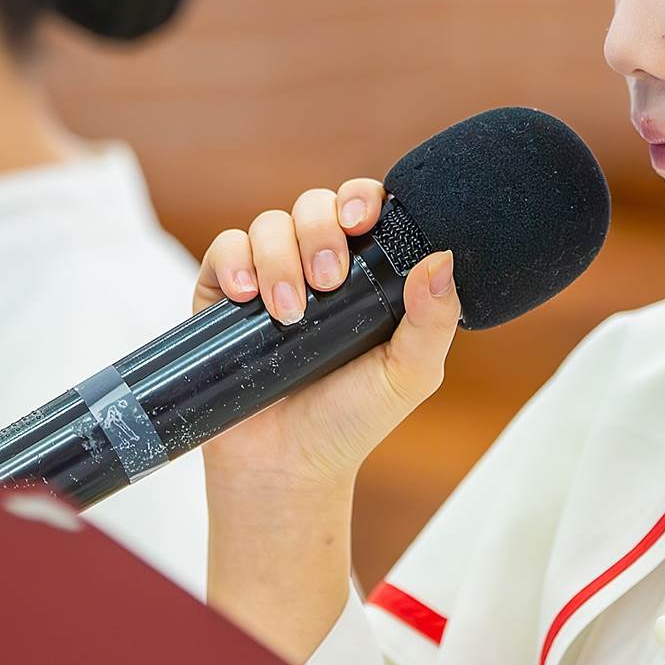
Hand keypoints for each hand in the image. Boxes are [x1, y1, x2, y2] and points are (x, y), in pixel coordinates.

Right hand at [194, 179, 460, 664]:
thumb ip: (433, 320)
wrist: (286, 465)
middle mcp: (315, 266)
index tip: (362, 221)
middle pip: (313, 206)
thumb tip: (442, 257)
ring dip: (279, 260)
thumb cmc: (351, 421)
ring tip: (288, 315)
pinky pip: (224, 249)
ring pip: (268, 225)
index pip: (363, 210)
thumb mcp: (408, 375)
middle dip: (319, 232)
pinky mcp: (222, 296)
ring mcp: (268, 277)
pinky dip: (234, 263)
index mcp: (366, 274)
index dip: (361, 199)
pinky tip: (246, 296)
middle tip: (328, 284)